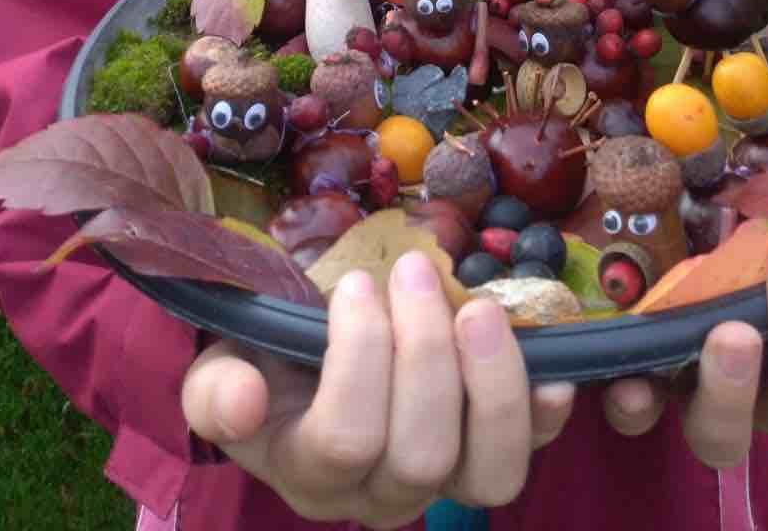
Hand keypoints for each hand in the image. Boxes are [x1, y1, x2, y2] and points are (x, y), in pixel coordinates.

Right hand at [181, 251, 575, 528]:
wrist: (306, 374)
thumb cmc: (267, 364)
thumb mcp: (222, 370)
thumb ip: (215, 392)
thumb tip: (242, 401)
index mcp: (309, 473)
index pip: (343, 442)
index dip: (358, 360)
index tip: (357, 285)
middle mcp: (381, 495)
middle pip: (421, 455)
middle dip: (425, 354)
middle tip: (415, 271)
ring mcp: (444, 479)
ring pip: (490, 473)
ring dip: (494, 383)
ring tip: (479, 308)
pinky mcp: (492, 450)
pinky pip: (536, 452)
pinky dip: (548, 411)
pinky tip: (552, 366)